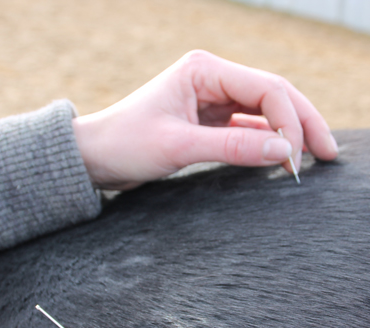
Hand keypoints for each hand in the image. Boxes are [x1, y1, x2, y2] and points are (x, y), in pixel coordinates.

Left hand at [72, 50, 337, 189]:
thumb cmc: (125, 144)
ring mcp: (212, 100)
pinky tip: (281, 158)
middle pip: (274, 96)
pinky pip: (247, 129)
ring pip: (264, 113)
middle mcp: (213, 79)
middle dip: (303, 123)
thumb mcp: (178, 146)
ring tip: (313, 158)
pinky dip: (266, 143)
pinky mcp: (209, 121)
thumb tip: (284, 152)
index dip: (290, 121)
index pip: (267, 89)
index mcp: (205, 70)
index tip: (294, 158)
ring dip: (288, 134)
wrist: (96, 156)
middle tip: (328, 153)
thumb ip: (232, 148)